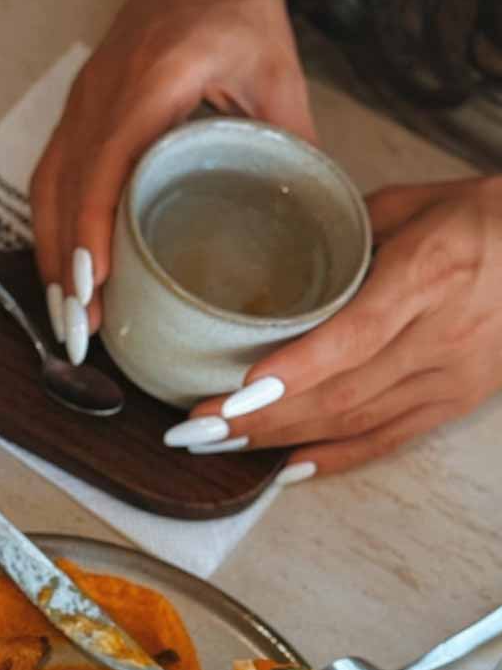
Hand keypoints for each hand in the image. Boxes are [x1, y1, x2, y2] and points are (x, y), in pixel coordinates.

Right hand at [30, 0, 313, 363]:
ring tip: (66, 319)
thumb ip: (291, 145)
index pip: (108, 161)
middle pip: (65, 186)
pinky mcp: (77, 111)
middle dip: (65, 265)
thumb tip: (313, 225)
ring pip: (49, 187)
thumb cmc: (238, 8)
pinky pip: (52, 176)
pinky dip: (54, 229)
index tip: (95, 285)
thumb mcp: (279, 73)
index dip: (95, 227)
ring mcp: (83, 100)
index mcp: (156, 76)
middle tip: (78, 333)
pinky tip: (66, 273)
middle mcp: (105, 90)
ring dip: (51, 255)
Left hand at [166, 176, 501, 475]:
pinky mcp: (458, 401)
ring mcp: (454, 375)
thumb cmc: (483, 216)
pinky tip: (287, 467)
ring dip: (282, 438)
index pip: (356, 334)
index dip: (295, 370)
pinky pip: (391, 439)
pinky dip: (337, 458)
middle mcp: (444, 333)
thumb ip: (344, 230)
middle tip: (195, 428)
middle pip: (343, 391)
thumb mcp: (411, 202)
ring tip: (220, 444)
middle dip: (262, 416)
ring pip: (358, 421)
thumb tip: (275, 254)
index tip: (236, 389)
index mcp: (430, 273)